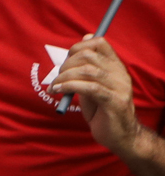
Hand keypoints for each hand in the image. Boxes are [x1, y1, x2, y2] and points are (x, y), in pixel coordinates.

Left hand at [53, 35, 147, 154]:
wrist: (120, 137)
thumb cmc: (102, 111)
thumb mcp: (92, 85)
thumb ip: (88, 65)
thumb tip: (84, 38)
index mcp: (116, 67)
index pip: (100, 43)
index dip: (78, 46)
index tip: (66, 59)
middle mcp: (120, 74)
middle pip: (89, 55)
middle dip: (67, 64)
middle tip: (57, 77)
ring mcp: (120, 88)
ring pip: (87, 71)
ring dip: (64, 76)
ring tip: (55, 86)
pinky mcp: (115, 102)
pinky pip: (89, 88)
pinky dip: (69, 86)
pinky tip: (58, 91)